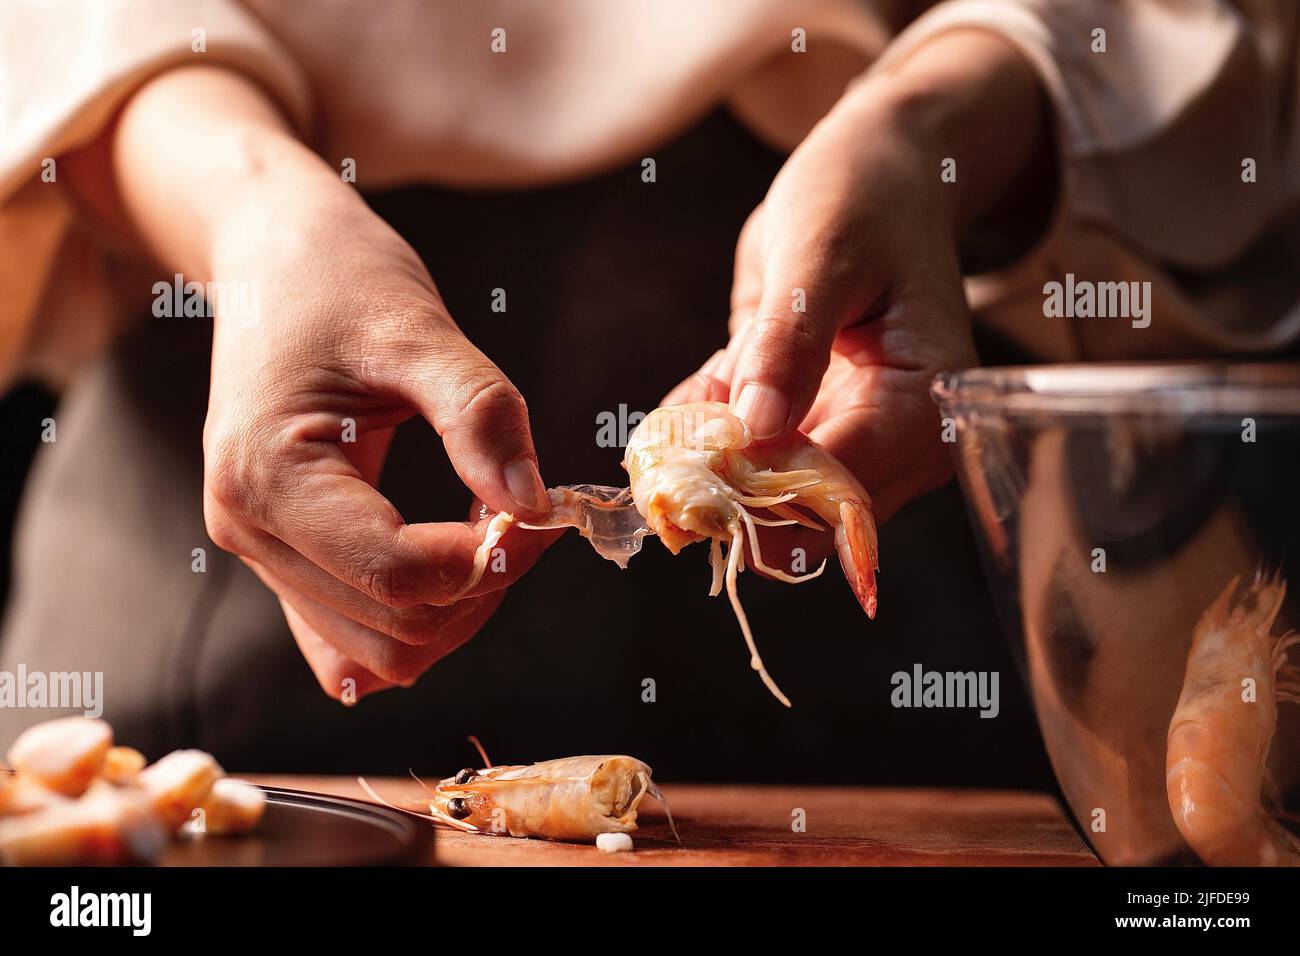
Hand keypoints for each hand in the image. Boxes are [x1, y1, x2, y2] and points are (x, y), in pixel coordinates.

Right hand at [89, 65, 560, 699]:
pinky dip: (415, 619)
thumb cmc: (341, 279)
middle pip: (394, 626)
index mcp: (269, 477)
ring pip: (378, 649)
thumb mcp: (420, 329)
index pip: (399, 576)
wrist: (274, 257)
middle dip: (481, 584)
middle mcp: (248, 530)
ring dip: (456, 607)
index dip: (491, 559)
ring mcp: (259, 549)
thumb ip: (481, 416)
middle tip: (527, 511)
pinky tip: (456, 575)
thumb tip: (535, 505)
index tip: (545, 510)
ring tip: (491, 522)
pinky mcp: (282, 551)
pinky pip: (348, 634)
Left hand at [669, 31, 1048, 524]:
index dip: (761, 490)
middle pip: (806, 515)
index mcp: (923, 404)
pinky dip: (702, 447)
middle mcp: (899, 441)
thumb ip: (788, 342)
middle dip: (724, 494)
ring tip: (665, 437)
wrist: (875, 173)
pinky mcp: (810, 429)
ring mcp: (852, 440)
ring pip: (769, 502)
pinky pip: (747, 464)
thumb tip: (755, 427)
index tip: (687, 469)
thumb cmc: (864, 197)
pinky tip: (673, 421)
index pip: (843, 488)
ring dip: (705, 475)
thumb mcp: (823, 254)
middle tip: (660, 459)